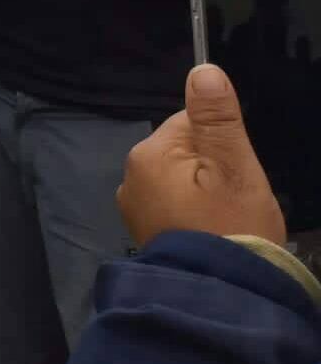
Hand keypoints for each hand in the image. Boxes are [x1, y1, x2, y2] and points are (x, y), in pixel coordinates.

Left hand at [117, 64, 285, 246]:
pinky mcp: (145, 230)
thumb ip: (216, 117)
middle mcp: (130, 175)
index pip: (190, 123)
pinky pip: (173, 205)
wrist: (220, 294)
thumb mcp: (233, 166)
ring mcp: (134, 206)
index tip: (234, 173)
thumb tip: (202, 70)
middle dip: (212, 169)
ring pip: (180, 179)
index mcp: (147, 154)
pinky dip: (192, 213)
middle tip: (231, 201)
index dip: (221, 145)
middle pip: (185, 151)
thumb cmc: (231, 225)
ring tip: (221, 219)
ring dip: (202, 192)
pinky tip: (208, 232)